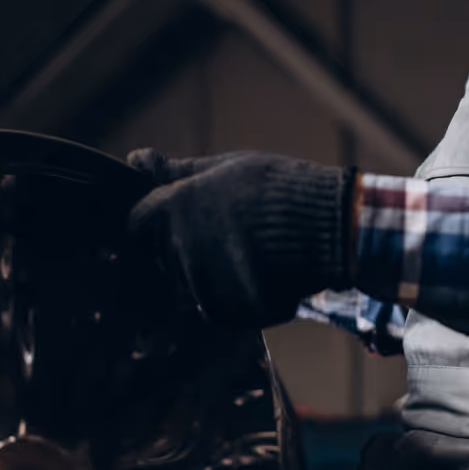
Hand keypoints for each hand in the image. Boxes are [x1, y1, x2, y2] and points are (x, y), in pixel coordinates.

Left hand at [126, 150, 354, 328]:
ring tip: (255, 253)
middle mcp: (183, 249)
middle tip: (230, 235)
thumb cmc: (277, 189)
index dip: (156, 223)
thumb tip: (134, 157)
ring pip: (195, 287)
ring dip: (218, 276)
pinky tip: (267, 274)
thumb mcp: (226, 169)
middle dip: (189, 251)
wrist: (334, 227)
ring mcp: (206, 284)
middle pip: (166, 259)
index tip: (182, 220)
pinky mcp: (233, 312)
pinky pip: (224, 310)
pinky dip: (241, 297)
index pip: (137, 226)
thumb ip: (176, 171)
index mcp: (175, 209)